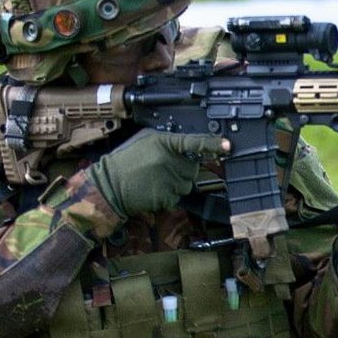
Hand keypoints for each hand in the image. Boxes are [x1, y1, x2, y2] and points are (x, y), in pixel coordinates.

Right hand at [89, 130, 227, 219]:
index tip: (227, 145)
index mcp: (164, 143)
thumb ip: (167, 140)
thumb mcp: (145, 139)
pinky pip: (178, 196)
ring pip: (188, 183)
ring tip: (156, 178)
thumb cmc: (125, 161)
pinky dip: (169, 194)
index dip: (213, 144)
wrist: (110, 186)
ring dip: (177, 182)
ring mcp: (169, 180)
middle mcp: (170, 161)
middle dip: (184, 168)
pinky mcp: (168, 197)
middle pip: (194, 167)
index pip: (194, 143)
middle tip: (163, 167)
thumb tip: (186, 144)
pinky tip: (154, 188)